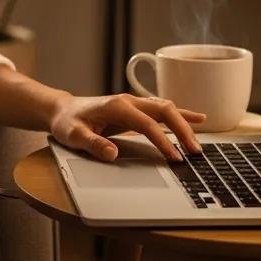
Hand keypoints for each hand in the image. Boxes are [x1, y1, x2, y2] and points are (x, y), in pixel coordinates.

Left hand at [49, 93, 205, 162]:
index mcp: (116, 107)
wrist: (63, 111)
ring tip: (198, 143)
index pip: (147, 124)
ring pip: (166, 108)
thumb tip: (112, 153)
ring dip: (184, 123)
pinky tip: (197, 119)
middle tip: (195, 152)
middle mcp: (128, 102)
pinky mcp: (136, 110)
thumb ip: (92, 144)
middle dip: (182, 129)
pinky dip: (181, 114)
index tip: (175, 158)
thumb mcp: (74, 135)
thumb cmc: (68, 122)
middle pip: (164, 110)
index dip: (163, 141)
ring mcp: (133, 104)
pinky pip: (162, 110)